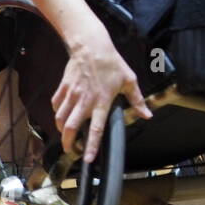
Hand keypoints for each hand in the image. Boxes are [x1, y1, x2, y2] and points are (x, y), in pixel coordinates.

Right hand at [52, 28, 151, 161]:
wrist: (92, 46)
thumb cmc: (112, 64)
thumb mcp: (129, 80)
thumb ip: (137, 100)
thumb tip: (148, 115)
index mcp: (102, 101)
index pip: (96, 128)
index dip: (92, 145)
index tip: (87, 159)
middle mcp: (85, 101)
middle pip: (71, 128)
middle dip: (68, 143)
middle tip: (71, 151)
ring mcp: (72, 94)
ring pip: (60, 119)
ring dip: (62, 130)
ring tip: (66, 136)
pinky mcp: (63, 88)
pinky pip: (56, 105)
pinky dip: (57, 113)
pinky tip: (62, 115)